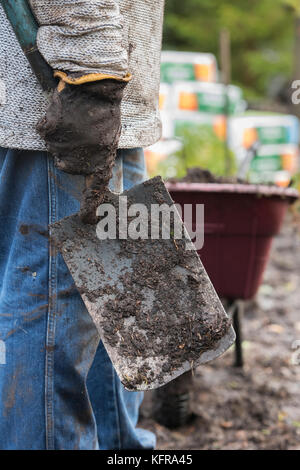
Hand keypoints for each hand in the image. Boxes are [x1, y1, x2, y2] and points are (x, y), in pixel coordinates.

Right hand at [37, 77, 126, 222]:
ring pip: (55, 149)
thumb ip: (97, 158)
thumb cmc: (105, 112)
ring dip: (62, 137)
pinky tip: (63, 114)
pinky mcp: (49, 131)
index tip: (88, 221)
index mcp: (100, 163)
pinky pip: (45, 132)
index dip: (90, 209)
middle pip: (66, 165)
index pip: (94, 193)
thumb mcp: (109, 139)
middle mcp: (80, 160)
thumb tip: (88, 173)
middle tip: (82, 133)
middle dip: (71, 152)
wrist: (95, 84)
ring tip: (76, 121)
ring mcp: (63, 147)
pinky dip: (50, 124)